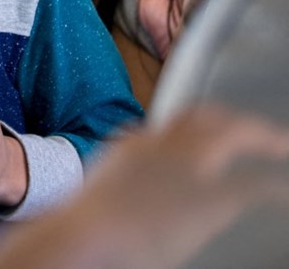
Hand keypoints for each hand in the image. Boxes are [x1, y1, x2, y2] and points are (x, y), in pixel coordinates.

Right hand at [0, 105, 288, 268]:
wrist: (85, 236)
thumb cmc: (83, 226)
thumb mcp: (99, 189)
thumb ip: (118, 173)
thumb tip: (120, 170)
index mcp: (134, 144)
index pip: (174, 122)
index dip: (201, 121)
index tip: (216, 125)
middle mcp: (162, 144)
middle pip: (206, 118)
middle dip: (235, 121)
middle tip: (262, 131)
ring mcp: (187, 165)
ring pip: (233, 134)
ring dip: (262, 136)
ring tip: (280, 145)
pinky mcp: (211, 197)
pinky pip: (253, 186)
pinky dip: (273, 187)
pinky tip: (284, 194)